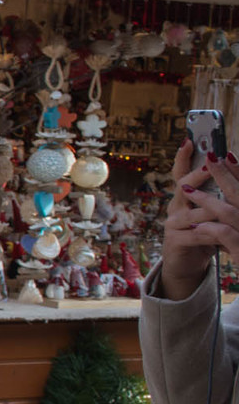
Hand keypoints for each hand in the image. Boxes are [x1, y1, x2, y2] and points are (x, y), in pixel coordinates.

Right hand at [161, 144, 238, 299]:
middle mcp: (176, 206)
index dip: (183, 157)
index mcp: (185, 196)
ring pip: (193, 211)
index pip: (181, 172)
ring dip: (211, 208)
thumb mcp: (211, 210)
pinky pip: (196, 233)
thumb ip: (217, 193)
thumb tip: (230, 164)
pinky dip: (212, 232)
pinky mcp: (176, 241)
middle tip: (208, 165)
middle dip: (197, 174)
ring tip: (225, 206)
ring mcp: (173, 223)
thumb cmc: (204, 232)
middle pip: (183, 185)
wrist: (187, 263)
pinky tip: (222, 232)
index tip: (189, 140)